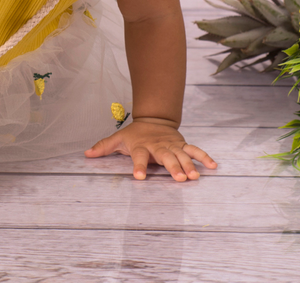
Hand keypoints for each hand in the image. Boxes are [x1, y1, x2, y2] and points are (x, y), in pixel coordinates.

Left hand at [85, 118, 216, 180]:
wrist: (154, 119)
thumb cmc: (135, 134)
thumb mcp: (118, 139)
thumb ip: (104, 147)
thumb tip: (86, 154)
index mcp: (142, 146)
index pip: (139, 156)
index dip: (138, 166)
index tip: (139, 177)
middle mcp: (158, 146)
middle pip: (165, 157)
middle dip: (173, 167)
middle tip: (178, 179)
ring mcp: (172, 145)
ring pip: (182, 155)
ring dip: (189, 165)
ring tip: (195, 177)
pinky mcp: (182, 145)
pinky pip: (195, 150)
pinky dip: (204, 157)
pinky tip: (213, 166)